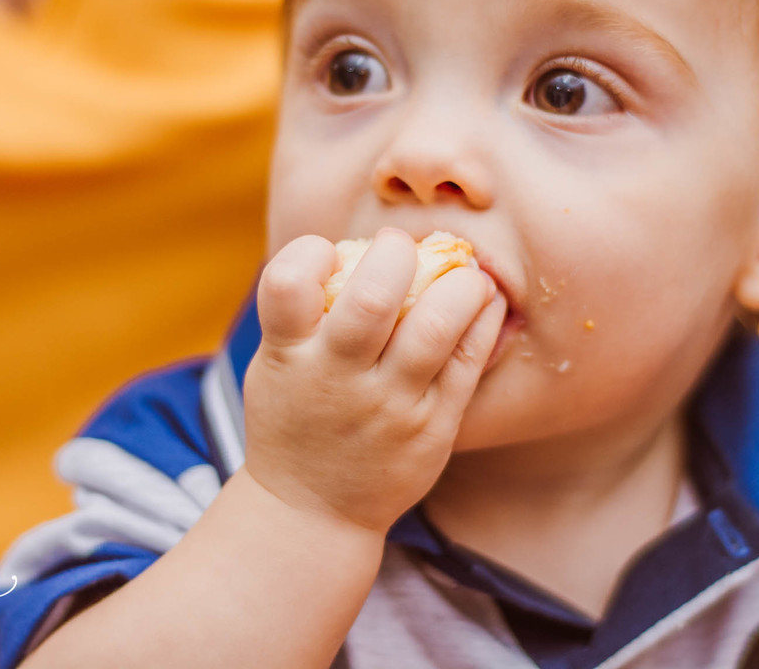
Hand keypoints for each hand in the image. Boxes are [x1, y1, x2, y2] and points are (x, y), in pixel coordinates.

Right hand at [242, 228, 506, 534]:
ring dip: (458, 283)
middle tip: (403, 247)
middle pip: (373, 298)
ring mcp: (388, 407)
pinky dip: (483, 318)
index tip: (330, 251)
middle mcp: (336, 381)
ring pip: (435, 327)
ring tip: (462, 272)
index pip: (287, 284)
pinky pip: (468, 361)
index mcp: (287, 358)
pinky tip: (484, 300)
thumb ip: (303, 316)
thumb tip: (356, 247)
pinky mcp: (432, 428)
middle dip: (397, 251)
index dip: (309, 252)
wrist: (311, 512)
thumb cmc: (295, 420)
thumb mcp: (274, 368)